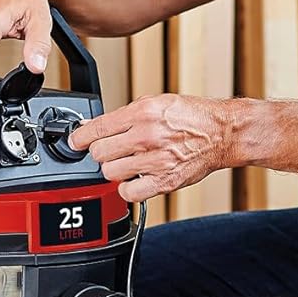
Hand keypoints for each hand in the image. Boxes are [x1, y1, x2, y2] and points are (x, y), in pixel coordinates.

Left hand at [69, 94, 233, 202]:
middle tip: (112, 151)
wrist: (221, 133)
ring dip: (115, 170)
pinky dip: (128, 188)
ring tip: (127, 163)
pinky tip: (135, 178)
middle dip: (102, 153)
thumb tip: (98, 127)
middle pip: (99, 154)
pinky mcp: (164, 182)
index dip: (80, 137)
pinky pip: (129, 193)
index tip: (75, 142)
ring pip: (110, 174)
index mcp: (142, 113)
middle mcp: (146, 136)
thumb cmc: (191, 117)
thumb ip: (127, 116)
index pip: (96, 128)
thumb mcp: (156, 103)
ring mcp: (155, 161)